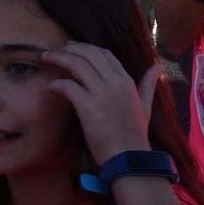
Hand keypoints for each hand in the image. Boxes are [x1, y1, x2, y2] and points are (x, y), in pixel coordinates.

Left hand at [43, 42, 156, 165]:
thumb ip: (148, 84)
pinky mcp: (87, 106)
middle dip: (70, 49)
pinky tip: (50, 87)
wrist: (128, 156)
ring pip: (77, 64)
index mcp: (126, 80)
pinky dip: (56, 84)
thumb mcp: (145, 105)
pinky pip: (68, 86)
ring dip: (59, 58)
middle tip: (56, 51)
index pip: (105, 54)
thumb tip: (158, 66)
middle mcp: (114, 81)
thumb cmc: (135, 134)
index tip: (73, 48)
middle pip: (89, 54)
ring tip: (46, 58)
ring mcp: (101, 92)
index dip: (87, 48)